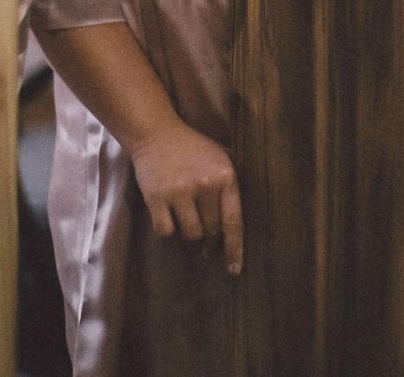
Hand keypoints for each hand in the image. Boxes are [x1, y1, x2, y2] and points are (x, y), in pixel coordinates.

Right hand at [129, 118, 243, 275]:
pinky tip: (168, 214)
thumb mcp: (221, 157)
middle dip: (209, 235)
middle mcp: (205, 185)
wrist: (158, 133)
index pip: (234, 221)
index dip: (235, 249)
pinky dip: (168, 229)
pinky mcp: (157, 198)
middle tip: (204, 227)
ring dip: (189, 231)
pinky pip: (166, 232)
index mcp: (225, 175)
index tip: (234, 270)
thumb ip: (232, 184)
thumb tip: (246, 220)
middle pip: (211, 231)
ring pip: (190, 235)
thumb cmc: (194, 148)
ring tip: (185, 214)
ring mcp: (179, 192)